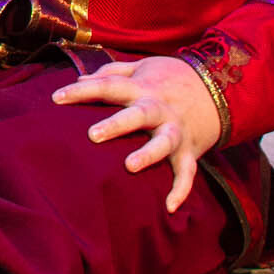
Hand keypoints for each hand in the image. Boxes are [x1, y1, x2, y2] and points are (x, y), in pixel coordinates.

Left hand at [52, 55, 223, 212]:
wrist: (217, 88)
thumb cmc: (168, 78)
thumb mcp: (142, 66)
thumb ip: (112, 72)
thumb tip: (80, 78)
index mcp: (142, 87)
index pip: (108, 86)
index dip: (82, 91)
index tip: (56, 97)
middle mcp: (159, 108)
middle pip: (138, 114)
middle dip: (117, 124)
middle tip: (92, 134)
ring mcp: (176, 130)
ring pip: (164, 143)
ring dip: (148, 154)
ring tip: (130, 166)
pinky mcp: (190, 150)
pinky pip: (187, 172)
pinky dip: (181, 190)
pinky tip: (170, 208)